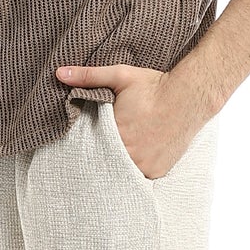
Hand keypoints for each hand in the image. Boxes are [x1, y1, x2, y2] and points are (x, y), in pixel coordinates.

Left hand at [55, 63, 210, 180]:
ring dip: (119, 163)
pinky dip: (136, 168)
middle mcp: (130, 156)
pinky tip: (137, 154)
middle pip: (105, 162)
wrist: (190, 96)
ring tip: (120, 149)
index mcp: (115, 135)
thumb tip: (59, 73)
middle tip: (103, 145)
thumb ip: (88, 76)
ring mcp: (145, 167)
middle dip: (102, 155)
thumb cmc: (154, 86)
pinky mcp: (157, 172)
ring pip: (121, 171)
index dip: (87, 145)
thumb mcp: (120, 76)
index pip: (90, 148)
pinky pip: (139, 176)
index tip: (87, 140)